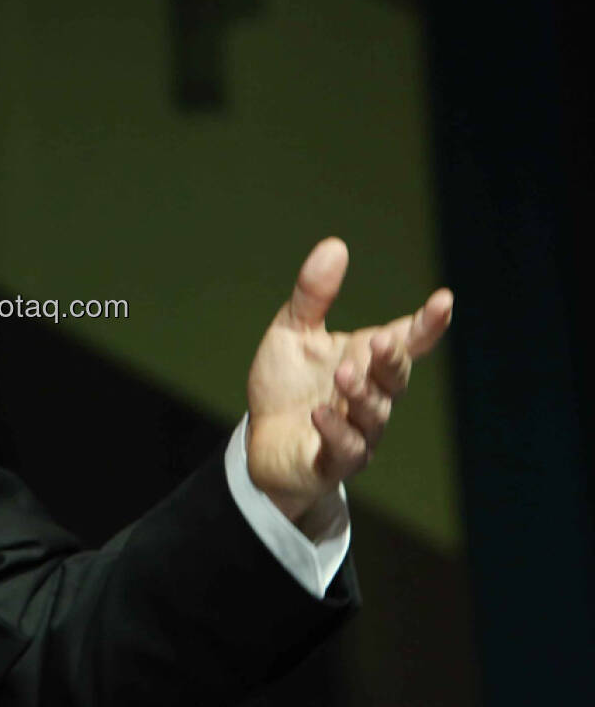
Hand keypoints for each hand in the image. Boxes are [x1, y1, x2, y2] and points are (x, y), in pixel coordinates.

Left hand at [245, 238, 453, 526]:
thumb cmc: (287, 385)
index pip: (408, 340)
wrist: (262, 440)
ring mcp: (357, 430)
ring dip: (360, 393)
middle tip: (381, 341)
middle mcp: (372, 396)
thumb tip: (335, 245)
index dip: (428, 324)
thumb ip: (313, 295)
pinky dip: (335, 430)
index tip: (444, 299)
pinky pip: (344, 447)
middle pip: (395, 378)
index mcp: (366, 360)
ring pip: (372, 413)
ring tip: (344, 374)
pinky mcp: (333, 460)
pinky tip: (319, 414)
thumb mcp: (292, 332)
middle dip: (392, 360)